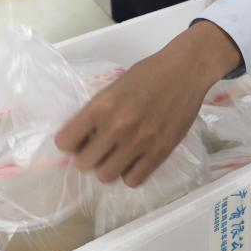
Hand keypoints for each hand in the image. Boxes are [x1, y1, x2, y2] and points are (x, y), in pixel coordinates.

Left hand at [55, 21, 241, 186]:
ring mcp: (140, 141)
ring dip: (107, 168)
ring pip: (106, 176)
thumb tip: (82, 137)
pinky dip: (130, 174)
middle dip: (87, 157)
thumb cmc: (148, 74)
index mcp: (101, 106)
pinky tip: (134, 161)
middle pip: (84, 164)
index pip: (65, 141)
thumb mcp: (113, 87)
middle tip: (98, 148)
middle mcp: (117, 126)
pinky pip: (134, 180)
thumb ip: (98, 111)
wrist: (185, 70)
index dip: (69, 143)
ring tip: (116, 156)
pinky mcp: (161, 151)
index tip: (77, 140)